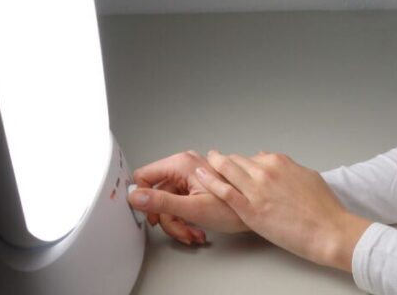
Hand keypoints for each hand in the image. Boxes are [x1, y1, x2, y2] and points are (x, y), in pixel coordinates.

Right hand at [129, 150, 248, 244]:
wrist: (260, 212)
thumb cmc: (234, 209)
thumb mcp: (193, 209)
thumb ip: (161, 202)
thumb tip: (136, 197)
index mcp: (181, 164)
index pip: (144, 176)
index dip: (143, 198)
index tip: (150, 216)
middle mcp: (185, 166)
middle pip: (158, 194)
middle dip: (168, 218)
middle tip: (180, 231)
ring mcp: (192, 176)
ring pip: (169, 203)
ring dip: (179, 223)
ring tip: (194, 233)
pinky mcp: (199, 186)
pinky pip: (181, 204)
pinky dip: (187, 220)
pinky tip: (199, 229)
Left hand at [196, 150, 371, 271]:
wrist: (329, 230)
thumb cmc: (324, 209)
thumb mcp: (308, 177)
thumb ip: (287, 168)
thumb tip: (273, 162)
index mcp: (280, 162)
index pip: (252, 157)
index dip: (242, 164)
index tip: (236, 167)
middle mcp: (265, 171)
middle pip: (236, 161)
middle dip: (225, 163)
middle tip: (215, 163)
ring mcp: (256, 189)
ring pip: (227, 170)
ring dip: (213, 166)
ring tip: (203, 165)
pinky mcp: (250, 209)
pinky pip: (224, 191)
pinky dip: (210, 181)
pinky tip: (201, 177)